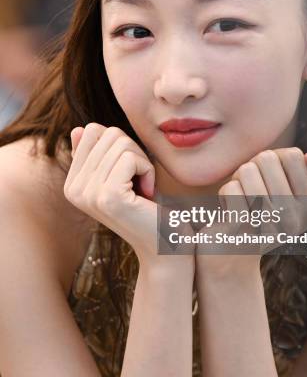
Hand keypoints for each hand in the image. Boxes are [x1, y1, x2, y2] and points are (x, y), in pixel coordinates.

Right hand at [64, 123, 193, 272]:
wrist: (164, 247)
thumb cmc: (148, 208)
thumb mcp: (120, 176)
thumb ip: (99, 155)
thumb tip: (80, 129)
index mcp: (72, 183)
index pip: (92, 131)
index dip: (121, 145)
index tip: (128, 174)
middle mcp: (73, 189)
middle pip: (108, 134)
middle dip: (134, 152)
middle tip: (139, 183)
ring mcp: (88, 194)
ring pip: (122, 144)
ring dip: (143, 163)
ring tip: (143, 191)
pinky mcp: (108, 197)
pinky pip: (131, 158)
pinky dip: (148, 171)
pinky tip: (148, 195)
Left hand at [196, 148, 306, 275]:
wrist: (232, 258)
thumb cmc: (258, 217)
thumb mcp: (288, 195)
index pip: (294, 156)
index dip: (275, 159)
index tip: (269, 180)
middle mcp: (294, 220)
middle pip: (267, 158)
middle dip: (252, 168)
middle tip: (250, 190)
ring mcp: (268, 227)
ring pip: (247, 171)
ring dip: (237, 180)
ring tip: (241, 199)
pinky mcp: (241, 231)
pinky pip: (231, 188)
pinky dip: (225, 194)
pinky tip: (230, 212)